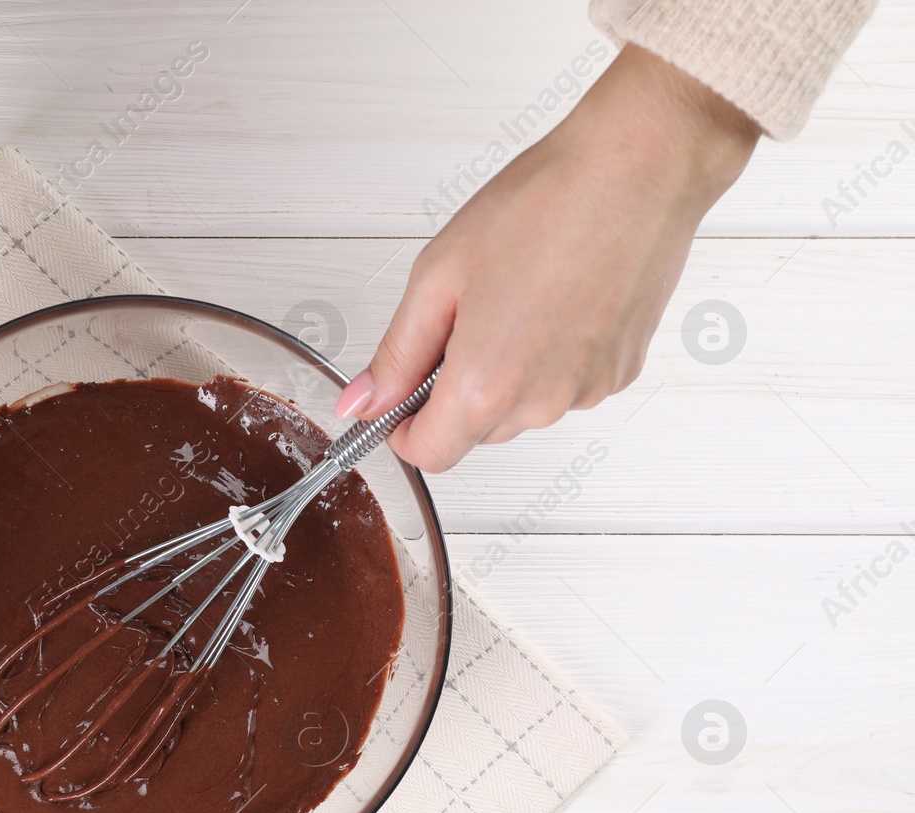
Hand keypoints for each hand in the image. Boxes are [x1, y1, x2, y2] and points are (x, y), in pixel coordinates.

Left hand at [336, 44, 760, 470]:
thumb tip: (363, 401)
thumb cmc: (545, 206)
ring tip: (514, 296)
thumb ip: (396, 354)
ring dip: (502, 373)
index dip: (402, 427)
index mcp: (487, 385)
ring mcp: (587, 391)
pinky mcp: (621, 372)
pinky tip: (553, 300)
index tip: (398, 394)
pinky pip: (563, 385)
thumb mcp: (438, 277)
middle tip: (460, 315)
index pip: (430, 454)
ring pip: (519, 409)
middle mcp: (542, 402)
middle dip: (452, 390)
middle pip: (473, 432)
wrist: (640, 168)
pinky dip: (547, 358)